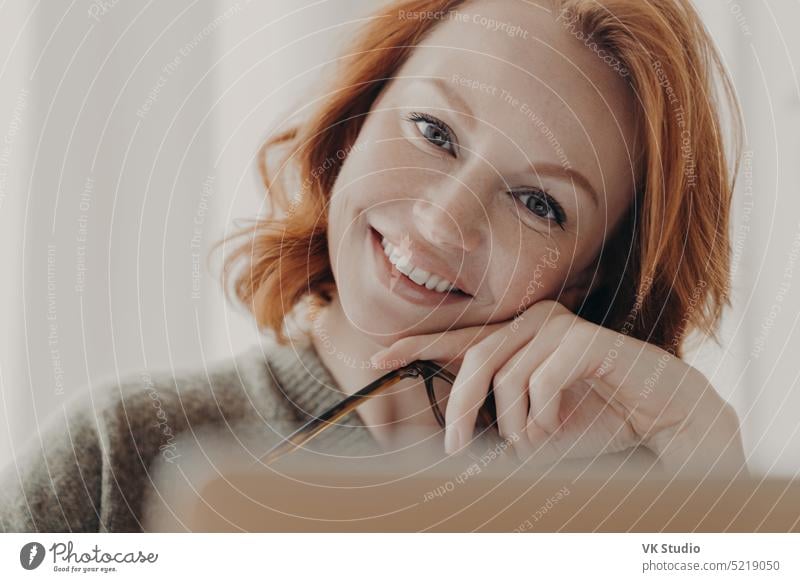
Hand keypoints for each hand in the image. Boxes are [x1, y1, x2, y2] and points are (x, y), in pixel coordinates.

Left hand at [369, 300, 746, 475]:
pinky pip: (541, 382)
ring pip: (506, 376)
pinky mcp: (585, 340)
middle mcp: (534, 322)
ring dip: (514, 424)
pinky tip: (554, 430)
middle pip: (475, 359)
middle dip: (459, 408)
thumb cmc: (599, 416)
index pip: (459, 337)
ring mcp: (560, 327)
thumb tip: (451, 432)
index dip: (417, 346)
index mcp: (519, 337)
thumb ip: (500, 414)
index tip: (378, 358)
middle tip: (454, 448)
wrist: (664, 414)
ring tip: (533, 443)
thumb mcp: (537, 419)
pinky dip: (543, 417)